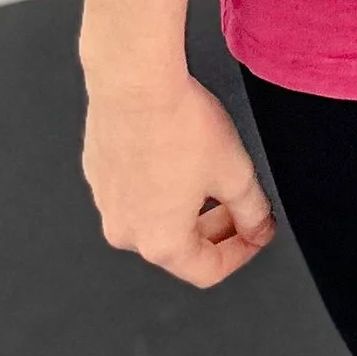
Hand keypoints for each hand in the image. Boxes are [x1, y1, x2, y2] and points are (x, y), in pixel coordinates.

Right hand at [83, 70, 276, 284]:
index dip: (240, 254)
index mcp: (161, 243)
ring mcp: (106, 204)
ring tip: (210, 174)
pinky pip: (134, 191)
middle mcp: (126, 232)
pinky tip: (176, 154)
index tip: (255, 233)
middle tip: (238, 204)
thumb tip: (258, 228)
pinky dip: (158, 184)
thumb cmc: (179, 126)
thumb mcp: (235, 171)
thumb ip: (252, 210)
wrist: (135, 84)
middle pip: (179, 247)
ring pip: (155, 218)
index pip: (206, 271)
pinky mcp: (97, 175)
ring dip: (186, 206)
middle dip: (215, 228)